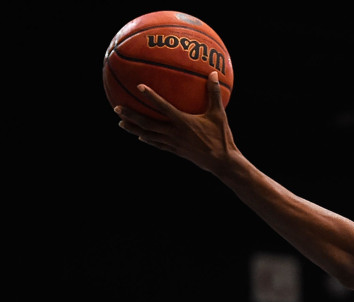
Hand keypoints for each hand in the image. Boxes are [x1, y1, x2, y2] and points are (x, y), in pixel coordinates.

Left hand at [114, 71, 237, 174]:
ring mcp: (173, 143)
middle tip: (117, 108)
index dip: (151, 96)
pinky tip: (141, 137)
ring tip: (121, 123)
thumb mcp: (219, 115)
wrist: (222, 162)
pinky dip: (148, 139)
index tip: (138, 86)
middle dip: (131, 116)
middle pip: (147, 124)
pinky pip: (158, 144)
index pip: (163, 107)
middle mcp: (174, 133)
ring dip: (134, 129)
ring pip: (148, 135)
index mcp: (183, 122)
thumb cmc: (222, 137)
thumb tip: (214, 74)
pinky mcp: (176, 151)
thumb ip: (214, 94)